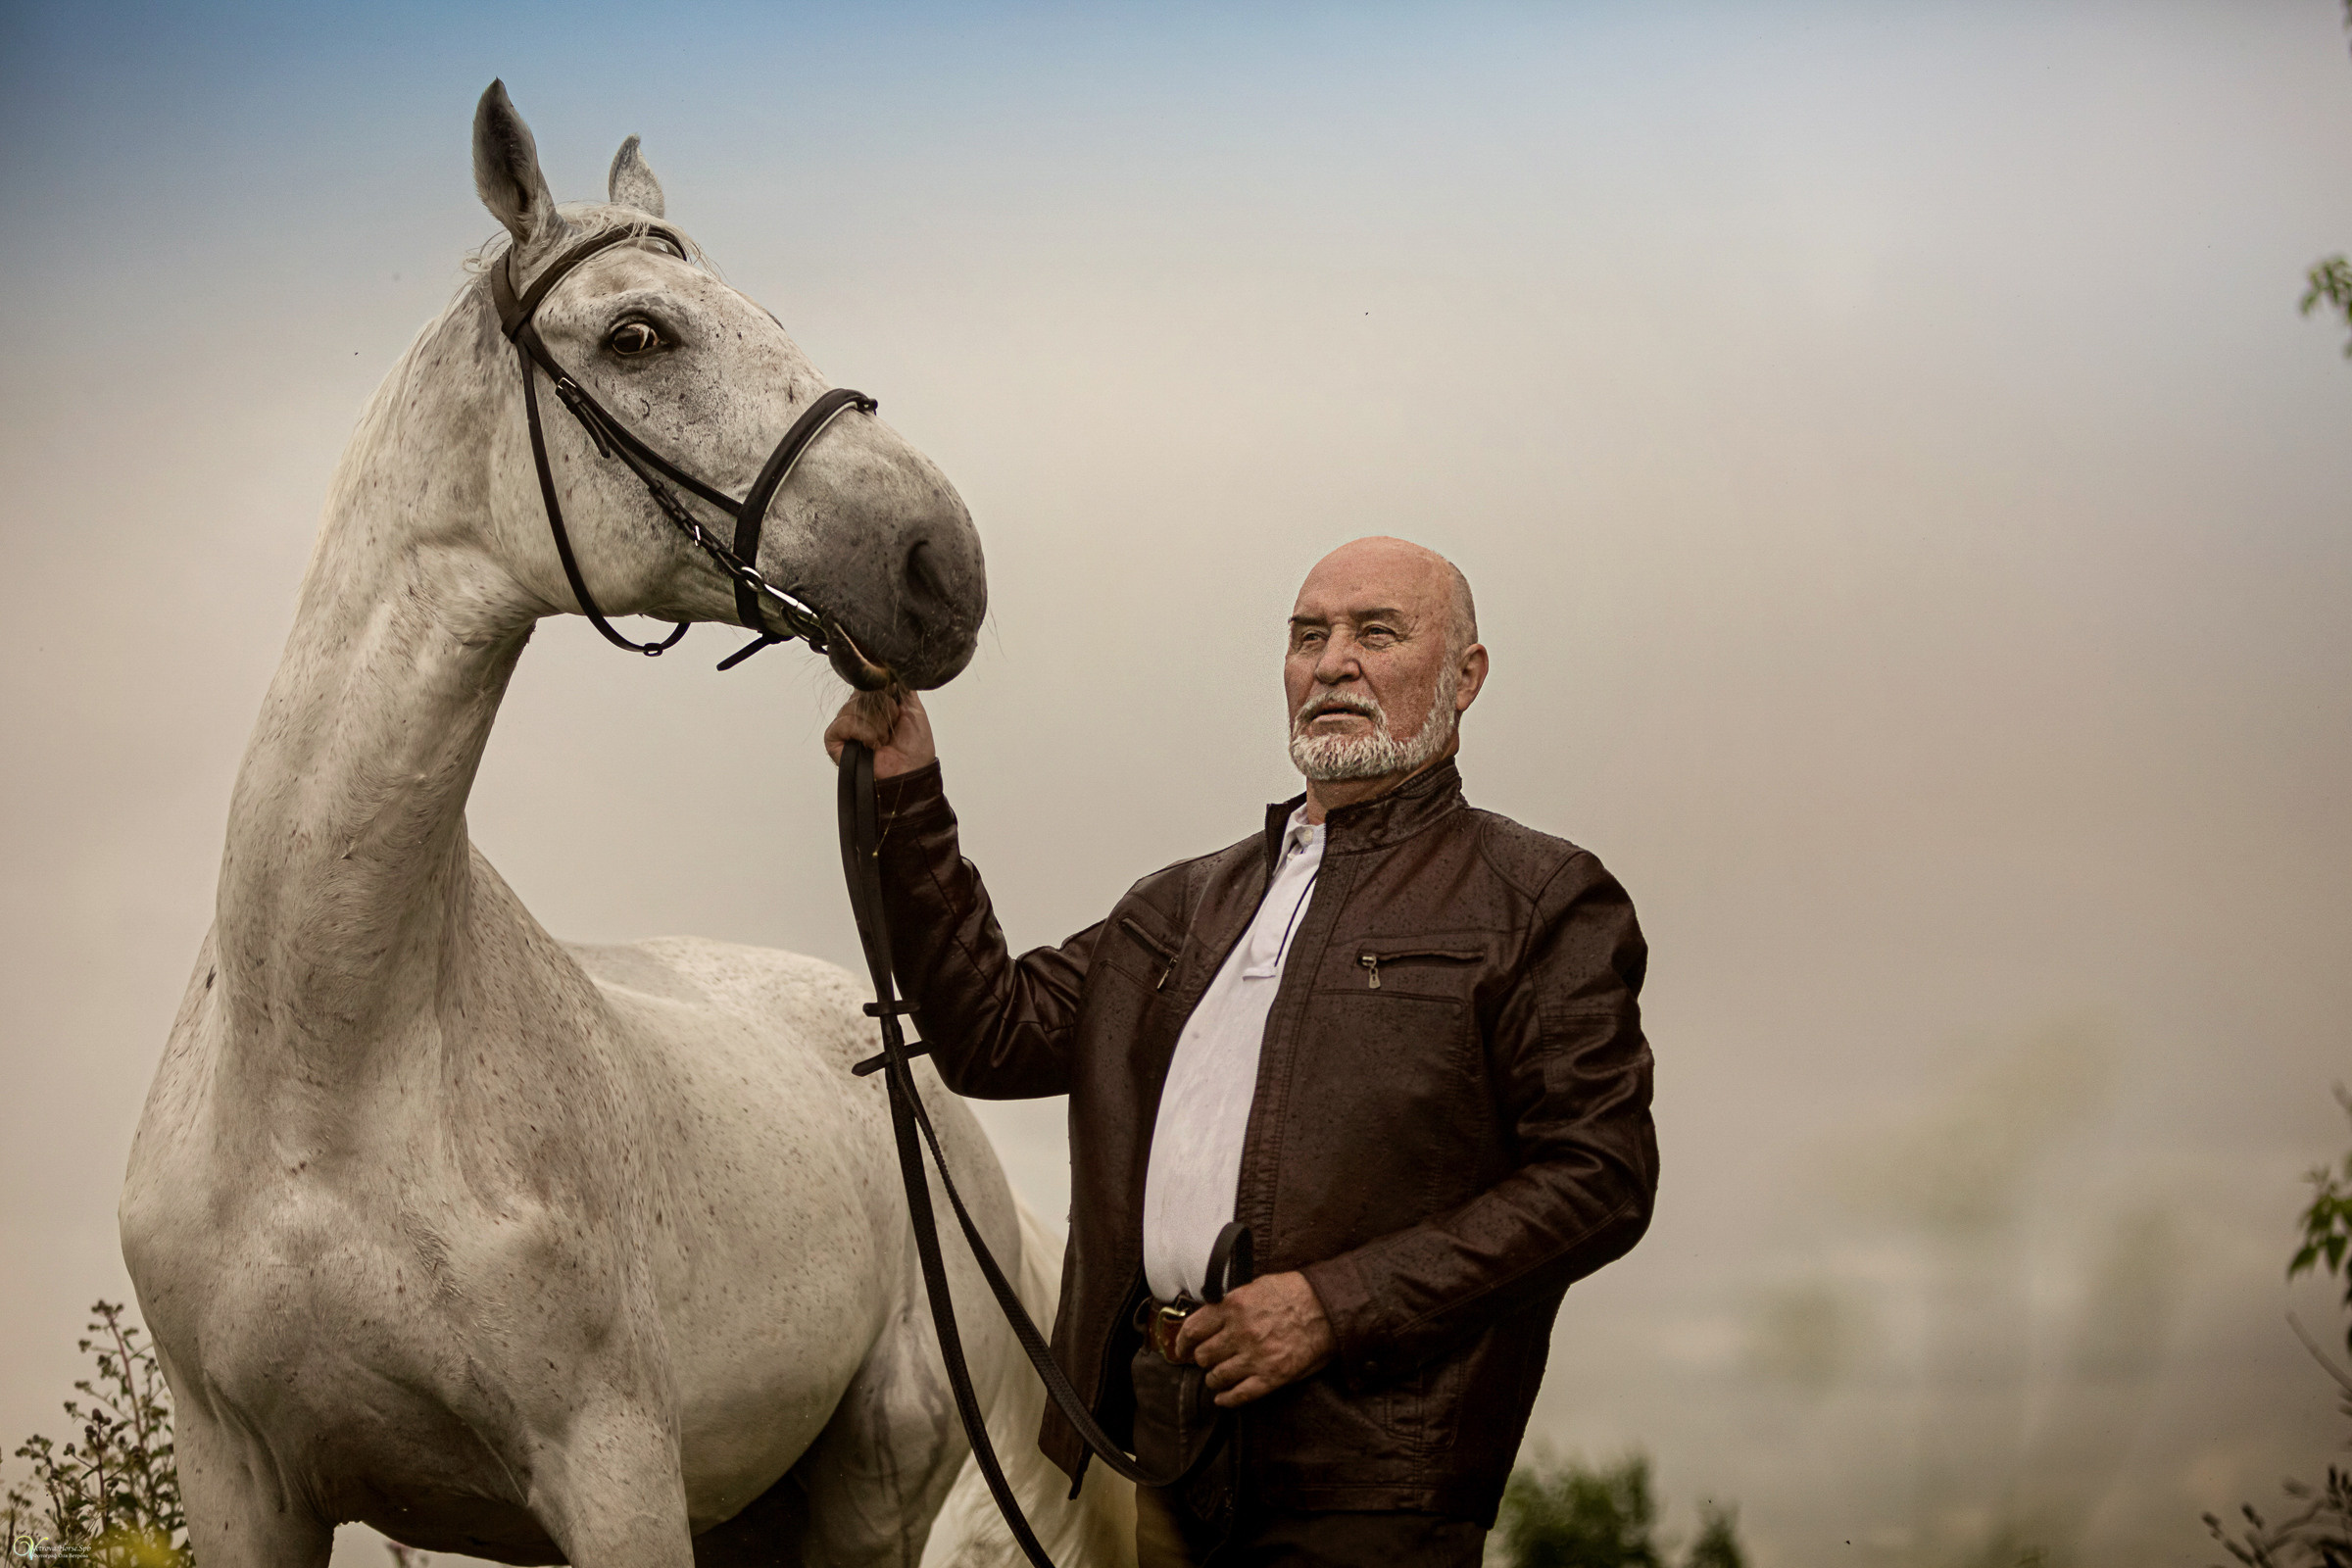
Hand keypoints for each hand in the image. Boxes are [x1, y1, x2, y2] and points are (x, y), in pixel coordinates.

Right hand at [823, 688, 934, 778]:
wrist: (912, 770)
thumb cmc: (915, 745)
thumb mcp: (912, 706)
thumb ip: (901, 684)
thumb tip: (891, 664)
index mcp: (873, 703)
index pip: (867, 681)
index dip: (882, 690)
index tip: (896, 704)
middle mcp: (857, 712)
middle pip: (861, 692)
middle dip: (884, 711)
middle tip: (892, 727)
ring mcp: (845, 725)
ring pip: (854, 707)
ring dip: (876, 724)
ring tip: (884, 739)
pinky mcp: (834, 739)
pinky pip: (844, 723)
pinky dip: (863, 732)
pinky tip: (873, 744)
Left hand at [1171, 1271, 1336, 1407]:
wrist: (1329, 1308)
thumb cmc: (1297, 1293)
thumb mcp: (1257, 1286)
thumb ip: (1232, 1302)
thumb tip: (1212, 1314)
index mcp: (1234, 1307)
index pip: (1193, 1329)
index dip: (1183, 1342)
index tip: (1182, 1348)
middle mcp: (1240, 1333)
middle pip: (1204, 1356)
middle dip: (1202, 1359)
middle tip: (1206, 1360)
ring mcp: (1255, 1357)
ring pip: (1217, 1377)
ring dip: (1214, 1379)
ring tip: (1217, 1377)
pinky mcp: (1271, 1377)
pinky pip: (1240, 1395)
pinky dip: (1227, 1399)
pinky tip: (1223, 1398)